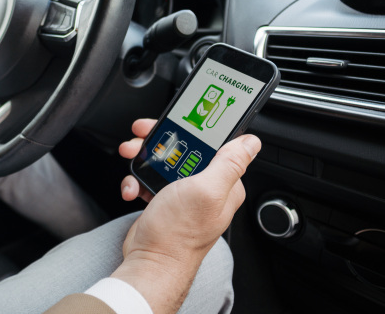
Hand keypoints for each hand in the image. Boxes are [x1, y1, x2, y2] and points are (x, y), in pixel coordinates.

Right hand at [113, 119, 260, 312]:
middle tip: (141, 138)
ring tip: (132, 160)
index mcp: (223, 183)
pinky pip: (149, 179)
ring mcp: (184, 195)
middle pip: (182, 148)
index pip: (212, 143)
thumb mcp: (206, 190)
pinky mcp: (164, 201)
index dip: (192, 129)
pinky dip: (137, 181)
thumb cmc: (178, 234)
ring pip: (163, 161)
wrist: (150, 262)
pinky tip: (134, 189)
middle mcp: (206, 188)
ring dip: (144, 159)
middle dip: (158, 142)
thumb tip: (252, 142)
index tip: (173, 122)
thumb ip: (229, 163)